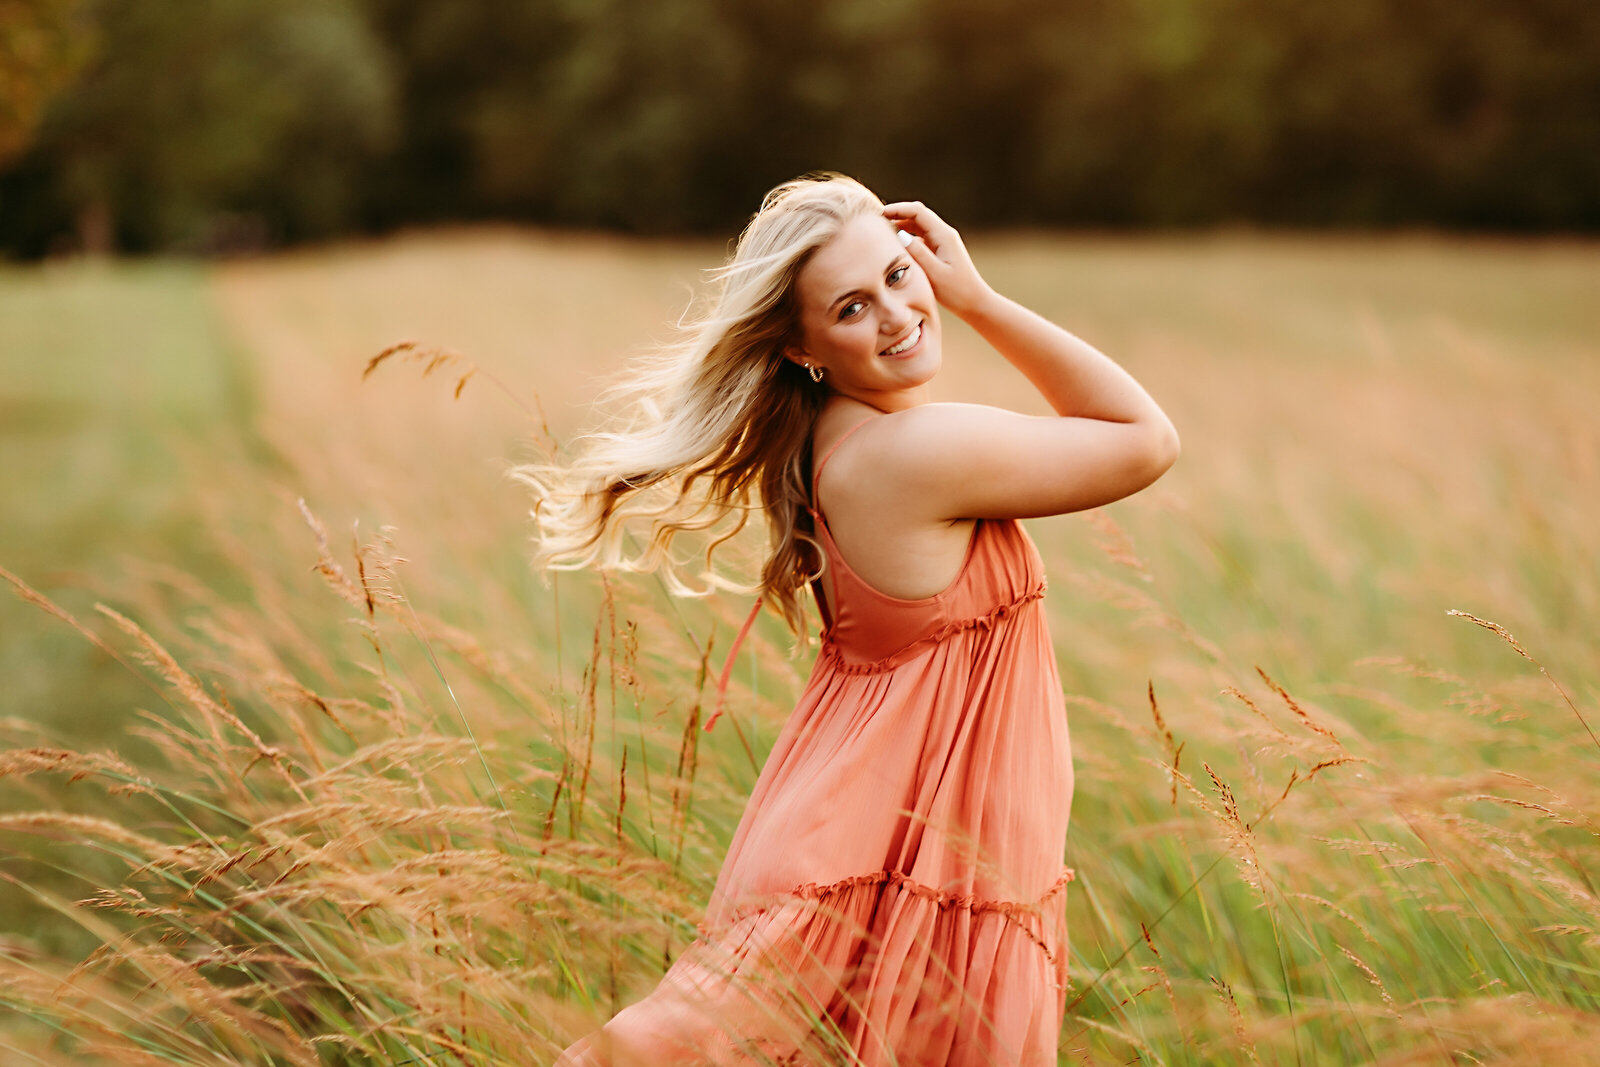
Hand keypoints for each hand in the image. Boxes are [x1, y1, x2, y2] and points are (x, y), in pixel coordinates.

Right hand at [882, 201, 994, 319]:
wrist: (975, 303)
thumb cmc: (957, 291)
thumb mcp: (935, 274)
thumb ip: (918, 253)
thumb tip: (899, 234)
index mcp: (944, 235)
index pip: (918, 211)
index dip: (898, 209)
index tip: (880, 214)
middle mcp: (944, 234)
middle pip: (917, 215)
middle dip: (897, 214)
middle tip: (876, 220)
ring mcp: (942, 242)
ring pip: (918, 226)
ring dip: (901, 225)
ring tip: (881, 231)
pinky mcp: (939, 251)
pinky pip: (920, 238)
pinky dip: (906, 237)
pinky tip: (895, 246)